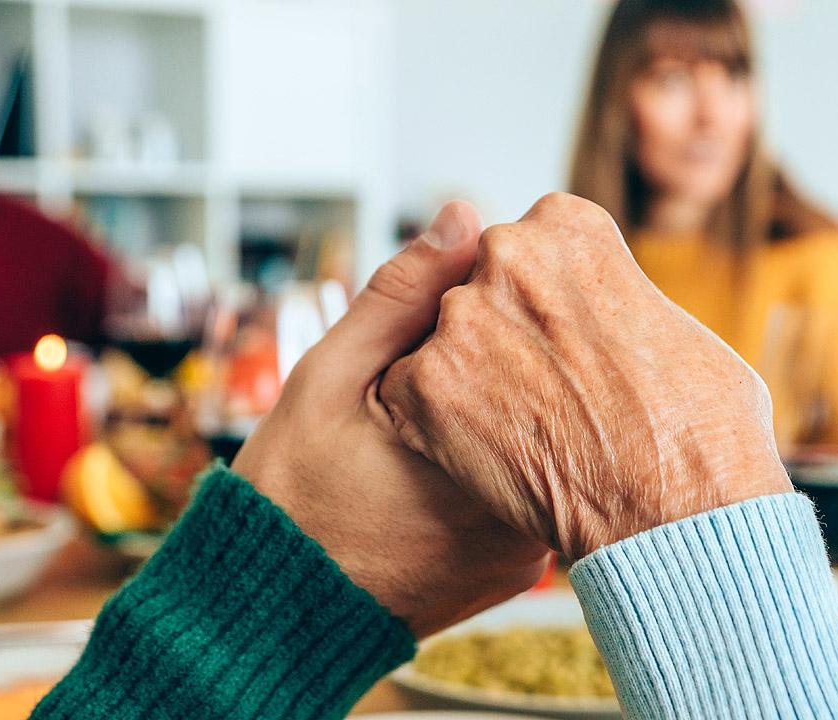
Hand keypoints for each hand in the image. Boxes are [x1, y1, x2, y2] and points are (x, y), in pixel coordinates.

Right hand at [232, 202, 549, 637]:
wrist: (280, 615)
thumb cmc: (292, 492)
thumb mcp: (328, 376)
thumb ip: (400, 296)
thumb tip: (464, 215)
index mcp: (477, 449)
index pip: (539, 343)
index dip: (512, 306)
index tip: (481, 298)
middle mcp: (522, 504)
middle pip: (556, 395)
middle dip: (523, 357)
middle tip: (469, 355)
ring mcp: (530, 543)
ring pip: (553, 443)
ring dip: (524, 407)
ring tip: (459, 404)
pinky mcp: (526, 567)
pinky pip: (541, 489)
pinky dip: (518, 459)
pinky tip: (466, 452)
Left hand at [380, 193, 791, 559]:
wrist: (678, 511)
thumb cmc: (703, 429)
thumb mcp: (678, 329)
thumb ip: (620, 300)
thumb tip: (606, 315)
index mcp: (571, 226)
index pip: (532, 248)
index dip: (549, 303)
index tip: (569, 343)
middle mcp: (508, 253)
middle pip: (482, 288)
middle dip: (504, 333)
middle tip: (544, 392)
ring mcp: (462, 318)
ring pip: (443, 341)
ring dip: (468, 380)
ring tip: (523, 433)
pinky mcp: (426, 386)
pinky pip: (409, 396)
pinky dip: (435, 429)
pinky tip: (486, 458)